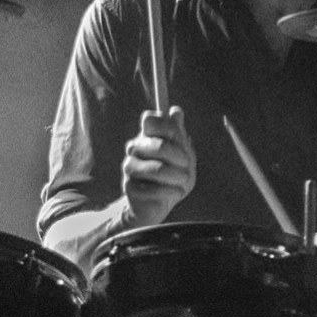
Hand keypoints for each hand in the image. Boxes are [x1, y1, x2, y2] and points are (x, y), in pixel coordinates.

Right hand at [122, 106, 194, 226]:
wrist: (157, 205)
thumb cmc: (171, 176)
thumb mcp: (182, 155)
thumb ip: (179, 134)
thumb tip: (175, 111)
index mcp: (146, 135)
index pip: (150, 119)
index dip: (169, 128)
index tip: (180, 139)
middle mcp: (134, 148)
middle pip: (160, 145)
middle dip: (181, 158)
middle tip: (187, 166)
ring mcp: (129, 167)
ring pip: (158, 169)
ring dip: (178, 177)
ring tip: (183, 181)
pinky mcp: (129, 188)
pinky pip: (155, 189)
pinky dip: (172, 192)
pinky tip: (175, 193)